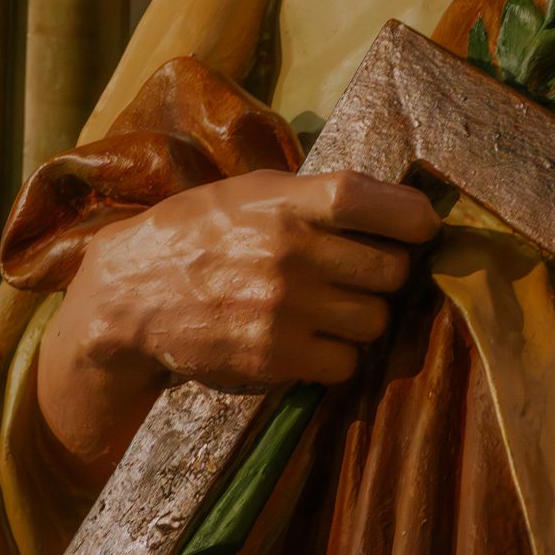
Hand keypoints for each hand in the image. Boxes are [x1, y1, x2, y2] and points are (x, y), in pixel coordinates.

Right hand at [36, 169, 440, 484]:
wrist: (132, 293)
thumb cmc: (202, 232)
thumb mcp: (254, 192)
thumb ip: (318, 196)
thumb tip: (399, 207)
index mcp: (288, 202)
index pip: (378, 203)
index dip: (415, 218)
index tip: (422, 229)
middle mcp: (290, 252)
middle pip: (392, 271)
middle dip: (385, 274)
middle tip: (361, 275)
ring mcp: (284, 308)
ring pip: (375, 321)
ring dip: (362, 317)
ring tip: (330, 307)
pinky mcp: (275, 356)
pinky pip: (345, 362)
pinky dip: (337, 356)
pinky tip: (311, 339)